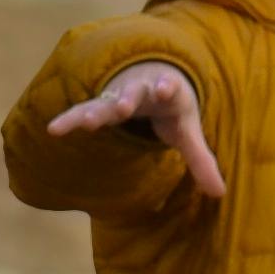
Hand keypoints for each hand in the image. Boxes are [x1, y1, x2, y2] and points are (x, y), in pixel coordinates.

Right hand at [48, 60, 224, 199]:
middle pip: (134, 93)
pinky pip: (84, 111)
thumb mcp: (189, 131)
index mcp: (168, 91)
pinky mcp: (101, 105)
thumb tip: (220, 194)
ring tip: (87, 122)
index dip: (166, 88)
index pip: (168, 87)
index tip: (164, 88)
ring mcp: (118, 96)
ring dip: (97, 110)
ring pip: (106, 102)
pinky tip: (54, 129)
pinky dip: (71, 119)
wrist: (154, 79)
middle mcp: (140, 89)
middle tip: (123, 106)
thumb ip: (202, 161)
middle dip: (128, 99)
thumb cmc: (173, 108)